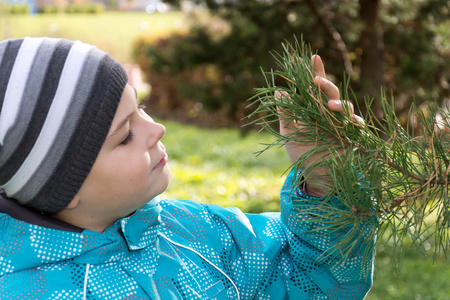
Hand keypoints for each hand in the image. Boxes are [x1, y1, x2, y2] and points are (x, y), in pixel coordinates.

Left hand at [278, 55, 359, 196]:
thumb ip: (286, 114)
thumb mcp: (289, 133)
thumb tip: (278, 92)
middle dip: (326, 84)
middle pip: (332, 92)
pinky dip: (354, 122)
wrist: (315, 175)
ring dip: (339, 104)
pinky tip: (349, 122)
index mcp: (314, 108)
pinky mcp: (352, 137)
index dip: (316, 71)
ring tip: (329, 106)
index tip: (314, 56)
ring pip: (346, 107)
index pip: (316, 86)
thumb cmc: (301, 151)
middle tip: (316, 80)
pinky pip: (357, 126)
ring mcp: (342, 124)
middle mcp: (330, 113)